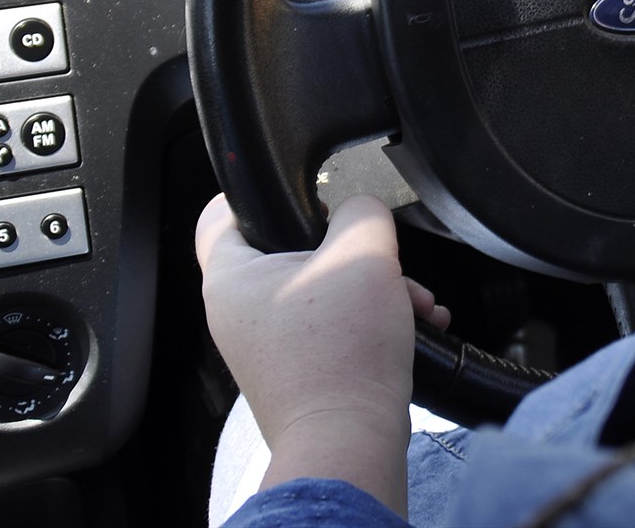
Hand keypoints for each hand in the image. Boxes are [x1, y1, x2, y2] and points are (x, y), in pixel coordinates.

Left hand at [196, 194, 448, 509]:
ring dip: (374, 286)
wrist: (349, 442)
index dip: (258, 192)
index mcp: (231, 279)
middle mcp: (239, 313)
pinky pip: (334, 326)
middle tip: (382, 257)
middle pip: (292, 250)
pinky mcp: (297, 371)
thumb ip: (363, 211)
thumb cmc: (341, 356)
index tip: (301, 191)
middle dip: (352, 250)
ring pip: (323, 289)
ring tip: (415, 300)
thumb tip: (363, 210)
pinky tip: (414, 322)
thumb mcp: (364, 254)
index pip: (218, 214)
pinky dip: (371, 319)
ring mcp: (267, 346)